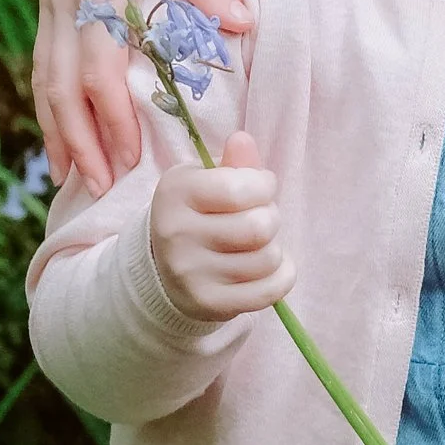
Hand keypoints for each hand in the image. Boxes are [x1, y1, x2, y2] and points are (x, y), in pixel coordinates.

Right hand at [34, 0, 245, 196]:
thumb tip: (242, 24)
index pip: (99, 69)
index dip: (111, 119)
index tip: (129, 159)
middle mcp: (65, 3)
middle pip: (63, 86)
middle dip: (78, 140)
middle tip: (98, 186)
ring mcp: (50, 4)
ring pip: (45, 78)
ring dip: (57, 128)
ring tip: (69, 174)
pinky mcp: (47, 1)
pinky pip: (43, 61)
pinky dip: (49, 101)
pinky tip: (58, 128)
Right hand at [148, 133, 293, 323]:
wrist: (163, 271)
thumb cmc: (196, 215)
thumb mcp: (205, 181)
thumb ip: (231, 163)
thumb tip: (243, 141)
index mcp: (175, 192)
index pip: (240, 188)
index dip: (263, 185)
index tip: (258, 188)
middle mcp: (176, 233)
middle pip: (260, 226)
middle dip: (271, 218)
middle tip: (259, 219)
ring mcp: (190, 274)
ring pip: (268, 259)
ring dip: (274, 249)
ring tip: (257, 244)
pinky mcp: (209, 304)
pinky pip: (271, 290)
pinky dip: (281, 276)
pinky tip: (267, 269)